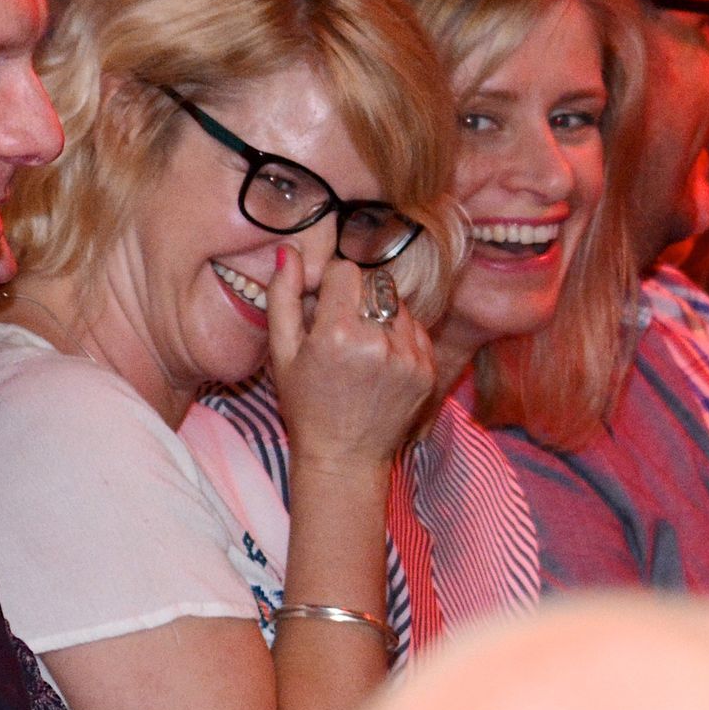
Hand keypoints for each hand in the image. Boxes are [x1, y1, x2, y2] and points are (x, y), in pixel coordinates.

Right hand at [267, 246, 434, 468]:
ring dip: (379, 314)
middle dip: (356, 297)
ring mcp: (408, 356)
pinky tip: (380, 361)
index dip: (331, 284)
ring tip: (361, 347)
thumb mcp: (281, 353)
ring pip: (396, 302)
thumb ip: (282, 297)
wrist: (345, 457)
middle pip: (373, 283)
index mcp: (337, 333)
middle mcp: (378, 341)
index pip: (345, 270)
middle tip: (342, 329)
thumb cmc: (306, 405)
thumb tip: (289, 251)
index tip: (324, 307)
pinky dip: (398, 334)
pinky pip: (414, 327)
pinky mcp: (427, 369)